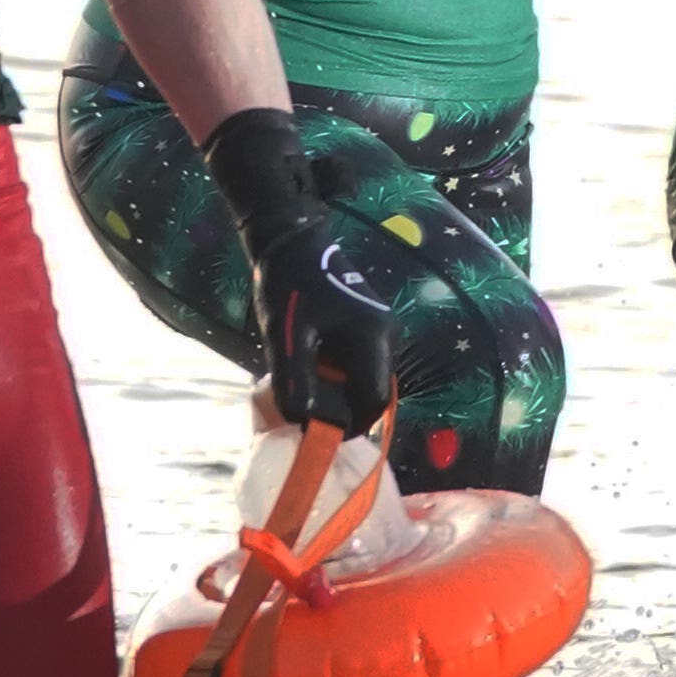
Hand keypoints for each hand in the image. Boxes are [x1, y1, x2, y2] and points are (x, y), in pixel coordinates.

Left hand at [203, 109, 402, 433]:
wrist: (294, 242)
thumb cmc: (290, 286)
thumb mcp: (286, 339)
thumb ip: (296, 384)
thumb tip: (306, 423)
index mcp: (374, 339)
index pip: (375, 400)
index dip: (351, 423)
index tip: (319, 433)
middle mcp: (388, 336)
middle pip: (372, 391)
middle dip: (341, 407)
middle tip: (304, 408)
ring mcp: (383, 329)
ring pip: (365, 378)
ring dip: (337, 390)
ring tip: (302, 382)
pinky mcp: (371, 325)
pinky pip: (360, 363)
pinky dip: (337, 374)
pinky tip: (310, 363)